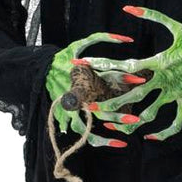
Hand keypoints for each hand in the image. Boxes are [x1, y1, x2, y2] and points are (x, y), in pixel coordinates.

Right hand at [45, 31, 147, 148]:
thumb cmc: (63, 57)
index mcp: (80, 78)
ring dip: (105, 138)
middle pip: (99, 111)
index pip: (105, 78)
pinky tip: (113, 142)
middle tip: (135, 120)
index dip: (123, 78)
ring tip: (123, 142)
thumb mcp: (79, 44)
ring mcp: (69, 111)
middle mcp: (75, 98)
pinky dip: (97, 140)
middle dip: (118, 116)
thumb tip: (126, 39)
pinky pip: (83, 134)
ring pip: (87, 131)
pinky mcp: (67, 119)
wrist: (40, 70)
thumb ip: (103, 38)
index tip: (140, 80)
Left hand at [71, 4, 181, 141]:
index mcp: (159, 62)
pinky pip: (174, 122)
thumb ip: (151, 15)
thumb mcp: (176, 25)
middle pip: (132, 95)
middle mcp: (164, 79)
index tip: (86, 67)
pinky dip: (163, 132)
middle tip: (91, 108)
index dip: (105, 66)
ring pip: (150, 113)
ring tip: (116, 127)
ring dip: (132, 121)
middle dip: (111, 103)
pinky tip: (150, 137)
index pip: (127, 66)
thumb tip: (128, 7)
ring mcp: (175, 92)